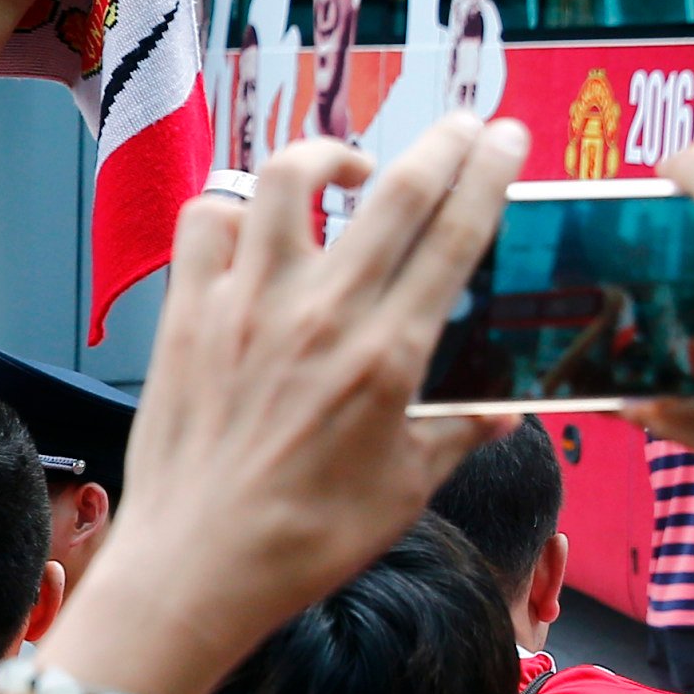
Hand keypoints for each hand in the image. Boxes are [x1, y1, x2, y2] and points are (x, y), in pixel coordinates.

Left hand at [43, 117, 524, 693]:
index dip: (487, 176)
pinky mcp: (188, 314)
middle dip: (440, 145)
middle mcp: (320, 314)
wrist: (197, 566)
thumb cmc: (305, 540)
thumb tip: (504, 414)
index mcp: (387, 355)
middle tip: (461, 128)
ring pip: (288, 181)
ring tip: (347, 168)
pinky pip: (208, 222)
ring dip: (327, 155)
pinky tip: (256, 227)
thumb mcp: (405, 491)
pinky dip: (234, 208)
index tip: (504, 140)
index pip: (453, 238)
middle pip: (393, 192)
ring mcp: (246, 306)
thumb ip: (456, 436)